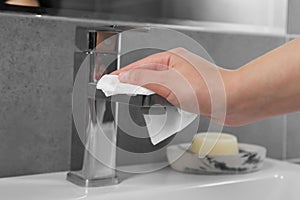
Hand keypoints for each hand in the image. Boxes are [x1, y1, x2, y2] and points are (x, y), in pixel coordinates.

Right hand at [112, 48, 232, 121]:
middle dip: (132, 84)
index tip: (109, 81)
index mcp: (171, 58)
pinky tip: (156, 108)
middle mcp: (176, 68)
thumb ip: (145, 79)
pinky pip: (166, 96)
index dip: (123, 74)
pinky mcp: (187, 94)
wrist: (233, 102)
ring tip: (134, 100)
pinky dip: (158, 102)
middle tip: (117, 92)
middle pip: (146, 75)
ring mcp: (181, 81)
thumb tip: (125, 78)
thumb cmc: (210, 89)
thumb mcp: (170, 82)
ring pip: (156, 87)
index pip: (139, 66)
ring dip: (146, 94)